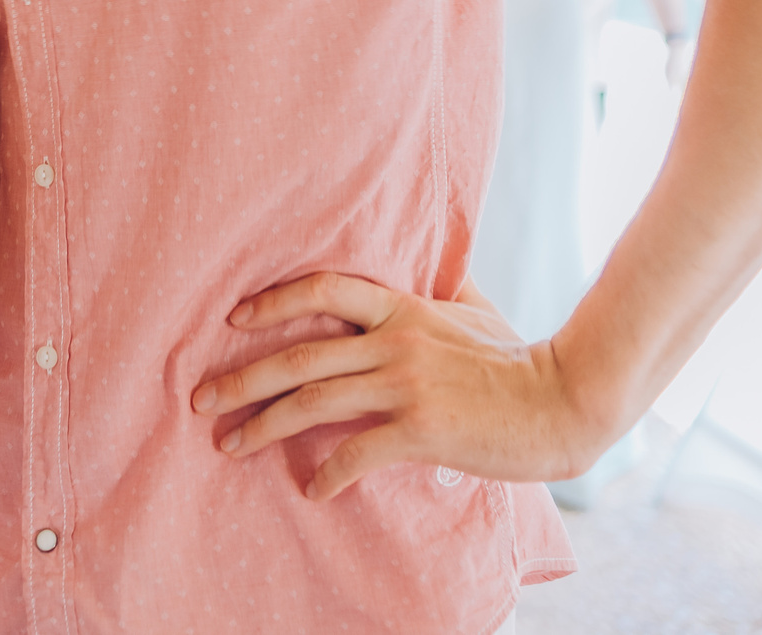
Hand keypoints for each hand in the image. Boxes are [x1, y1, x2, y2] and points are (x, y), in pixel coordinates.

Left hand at [189, 273, 607, 499]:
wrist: (561, 401)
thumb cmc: (519, 359)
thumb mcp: (475, 311)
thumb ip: (442, 292)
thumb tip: (434, 271)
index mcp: (402, 310)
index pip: (325, 289)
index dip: (275, 301)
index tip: (234, 320)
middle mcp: (394, 341)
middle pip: (299, 356)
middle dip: (241, 379)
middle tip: (200, 399)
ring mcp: (406, 385)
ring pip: (314, 402)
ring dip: (263, 426)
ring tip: (229, 445)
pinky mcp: (421, 429)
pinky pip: (357, 451)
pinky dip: (327, 473)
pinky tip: (312, 489)